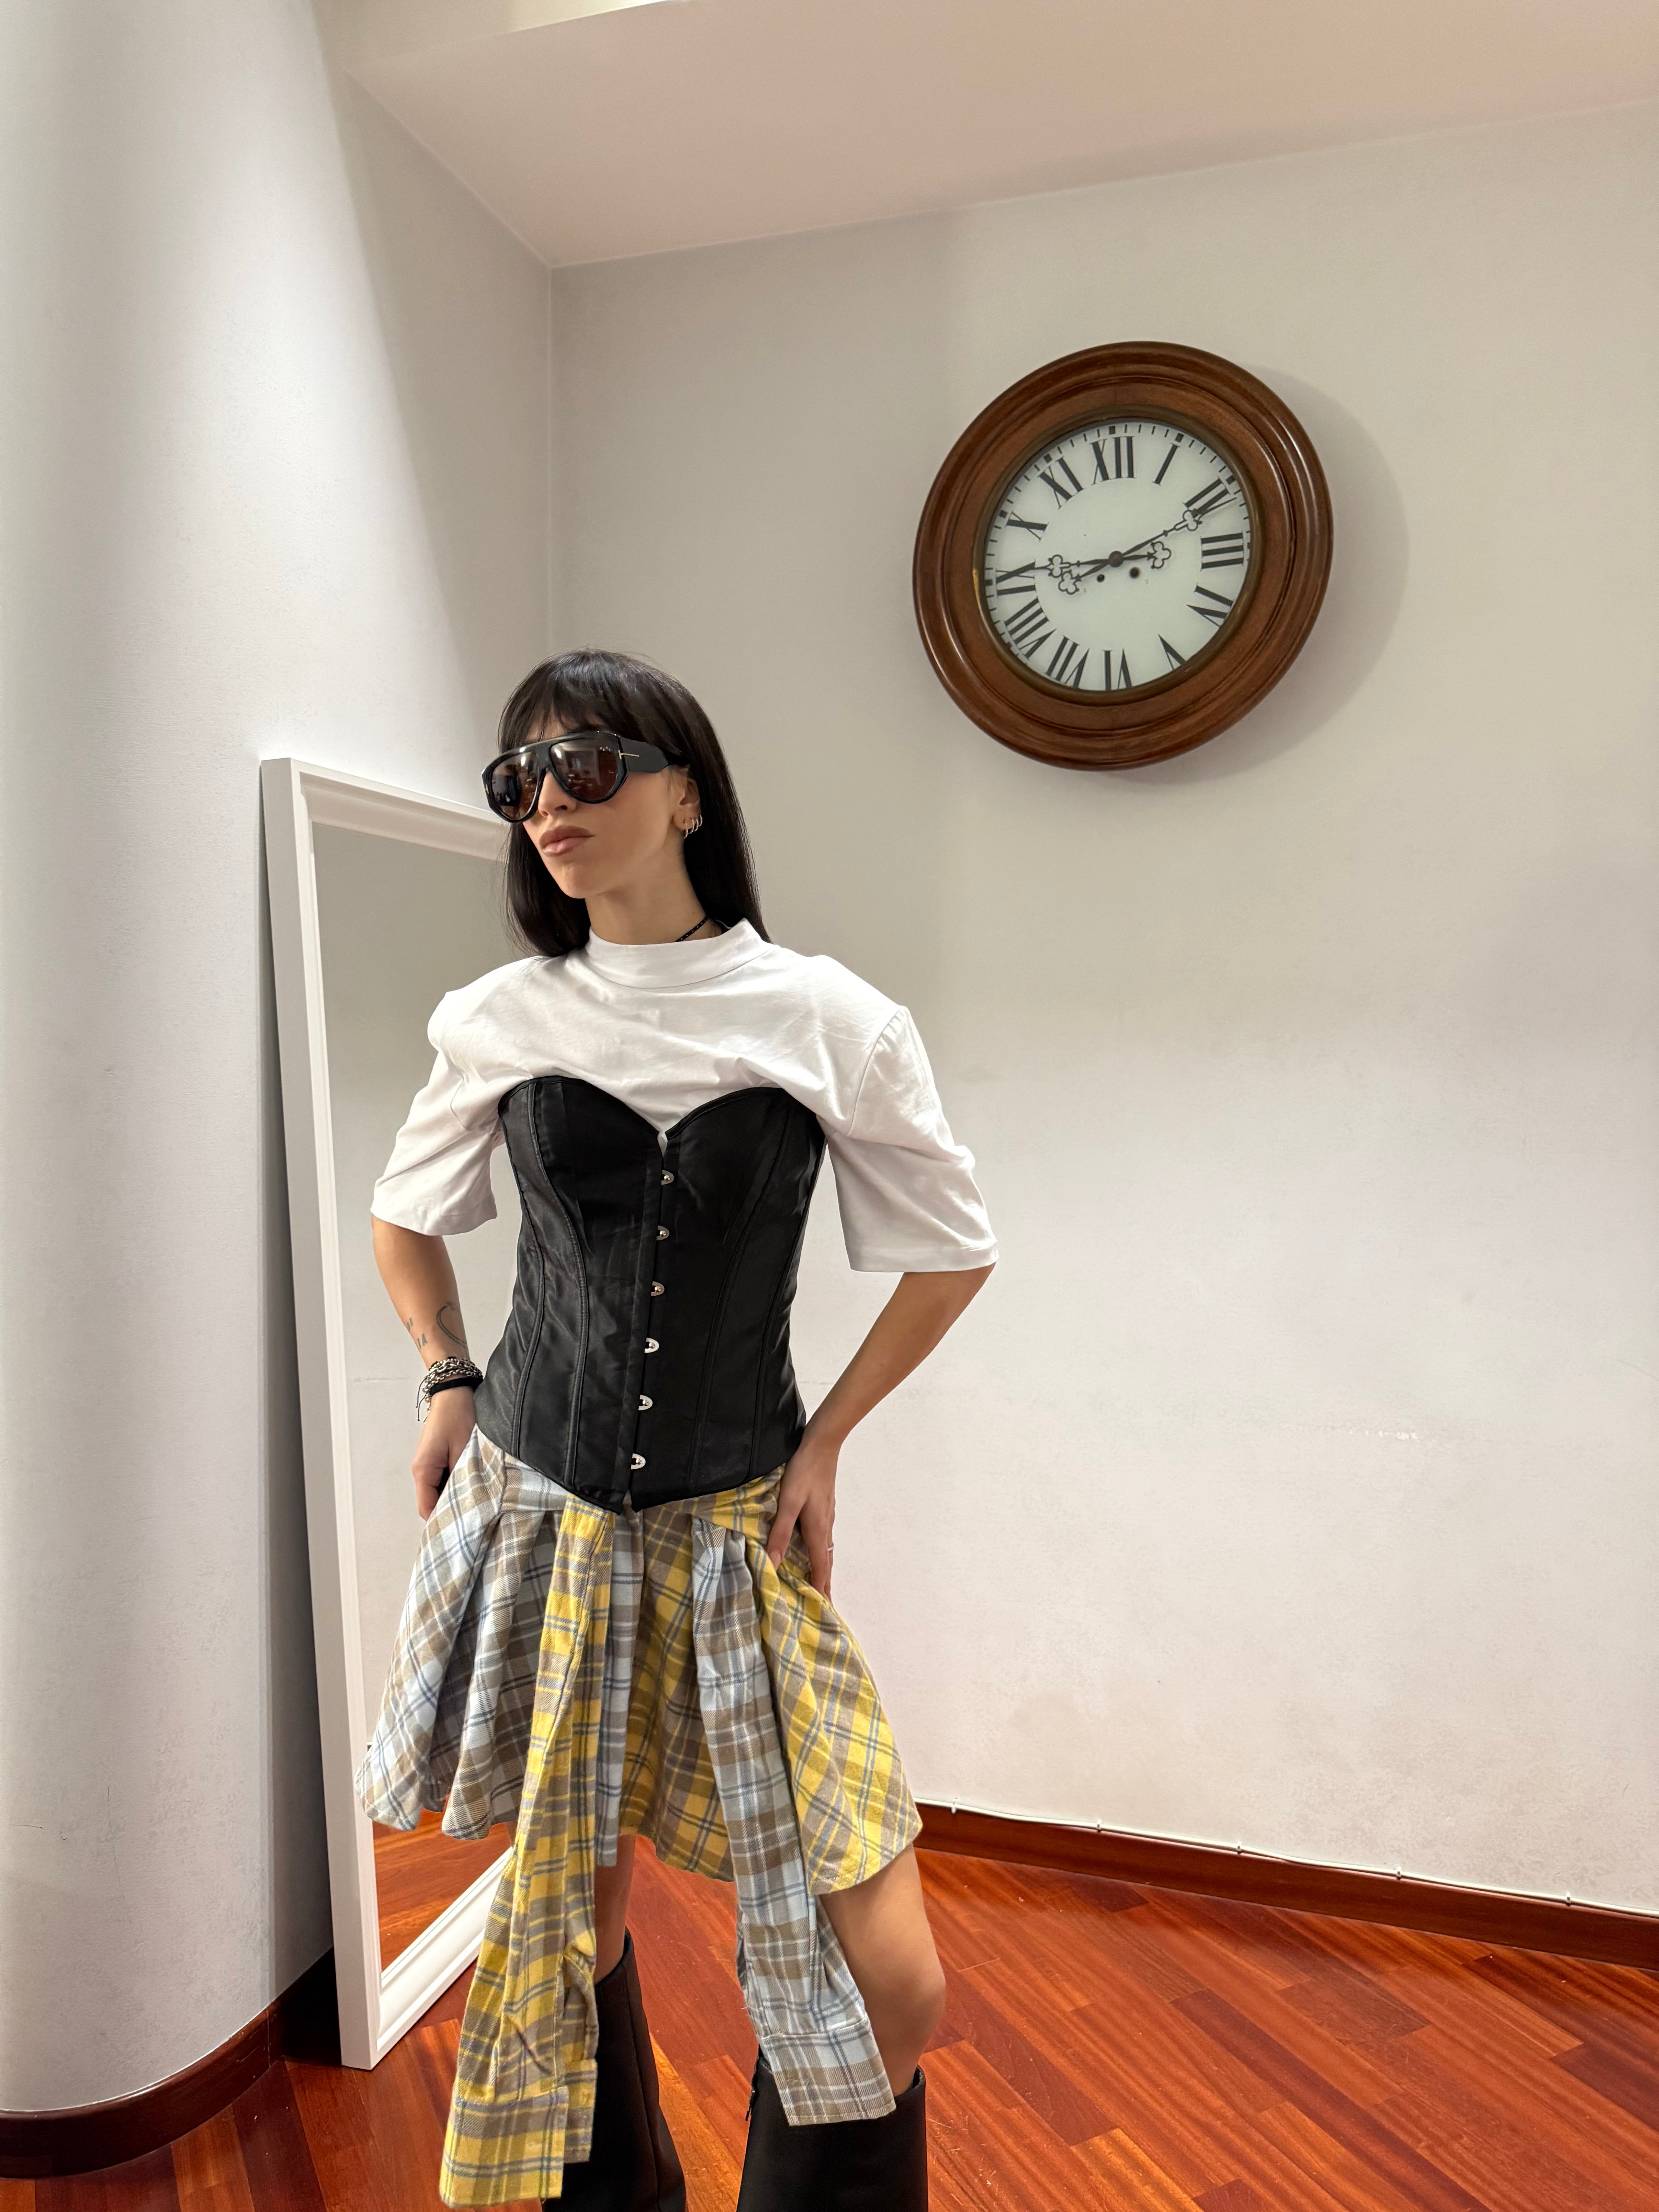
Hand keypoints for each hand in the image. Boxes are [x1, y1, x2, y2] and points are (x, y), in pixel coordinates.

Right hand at [411, 1386, 474, 1519]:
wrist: (454, 1391)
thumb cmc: (459, 1416)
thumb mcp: (464, 1451)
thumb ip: (462, 1480)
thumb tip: (467, 1504)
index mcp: (423, 1470)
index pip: (427, 1509)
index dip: (444, 1521)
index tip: (465, 1529)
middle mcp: (421, 1469)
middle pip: (432, 1502)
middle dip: (452, 1510)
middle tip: (476, 1518)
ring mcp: (427, 1464)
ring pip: (438, 1491)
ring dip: (455, 1495)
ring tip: (477, 1500)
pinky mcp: (435, 1458)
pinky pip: (442, 1480)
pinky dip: (455, 1484)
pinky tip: (472, 1483)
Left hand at [765, 1433, 838, 1598]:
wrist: (822, 1444)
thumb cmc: (804, 1472)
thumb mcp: (788, 1503)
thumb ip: (780, 1533)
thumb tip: (774, 1564)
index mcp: (817, 1530)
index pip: (821, 1567)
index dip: (820, 1589)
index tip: (822, 1610)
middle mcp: (825, 1526)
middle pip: (826, 1562)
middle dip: (824, 1584)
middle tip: (824, 1605)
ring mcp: (827, 1515)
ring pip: (825, 1549)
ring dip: (822, 1568)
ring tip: (818, 1583)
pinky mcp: (824, 1506)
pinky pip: (823, 1536)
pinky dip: (820, 1551)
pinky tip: (812, 1548)